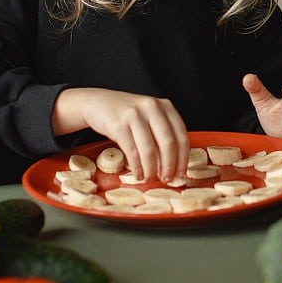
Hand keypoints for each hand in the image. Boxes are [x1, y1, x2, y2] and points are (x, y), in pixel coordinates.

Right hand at [52, 87, 189, 181]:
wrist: (97, 103)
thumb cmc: (127, 114)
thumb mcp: (149, 117)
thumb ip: (162, 135)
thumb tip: (173, 167)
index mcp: (165, 106)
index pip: (181, 136)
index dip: (183, 159)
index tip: (181, 174)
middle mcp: (152, 107)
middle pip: (168, 143)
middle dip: (169, 166)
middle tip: (167, 179)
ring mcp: (135, 115)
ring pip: (149, 150)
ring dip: (151, 169)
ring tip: (150, 178)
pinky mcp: (118, 124)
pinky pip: (132, 151)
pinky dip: (137, 167)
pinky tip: (138, 174)